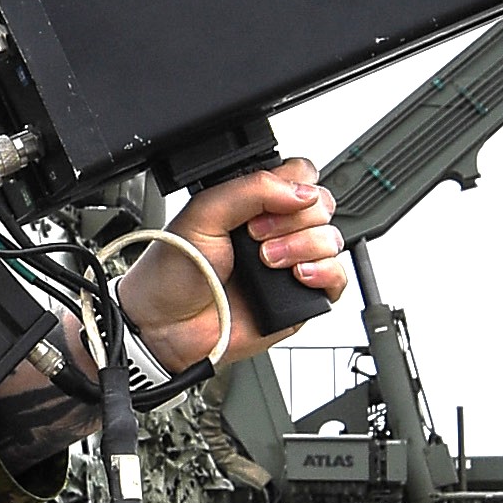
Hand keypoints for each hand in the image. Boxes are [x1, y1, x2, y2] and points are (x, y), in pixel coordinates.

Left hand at [127, 160, 346, 371]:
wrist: (164, 325)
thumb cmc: (173, 272)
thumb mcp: (204, 213)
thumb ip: (252, 189)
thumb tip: (301, 191)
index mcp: (255, 204)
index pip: (301, 176)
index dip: (295, 185)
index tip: (268, 204)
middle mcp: (277, 230)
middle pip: (323, 205)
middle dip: (294, 219)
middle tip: (255, 236)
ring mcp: (291, 263)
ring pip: (332, 239)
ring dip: (303, 246)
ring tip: (267, 261)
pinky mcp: (300, 298)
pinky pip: (338, 279)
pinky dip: (325, 273)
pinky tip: (297, 276)